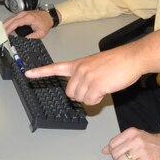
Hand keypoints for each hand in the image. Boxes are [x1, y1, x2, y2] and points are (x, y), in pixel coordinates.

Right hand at [2, 9, 53, 38]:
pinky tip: (5, 26)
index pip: (16, 23)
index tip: (5, 34)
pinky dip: (7, 22)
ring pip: (10, 18)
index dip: (9, 28)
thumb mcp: (41, 33)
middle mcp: (24, 14)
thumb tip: (24, 41)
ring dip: (5, 24)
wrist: (48, 16)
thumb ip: (32, 37)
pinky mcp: (21, 14)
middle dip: (4, 26)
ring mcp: (22, 13)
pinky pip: (12, 18)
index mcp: (28, 18)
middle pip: (10, 19)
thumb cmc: (45, 23)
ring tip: (0, 31)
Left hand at [25, 46, 143, 104]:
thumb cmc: (118, 62)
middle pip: (70, 93)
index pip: (55, 67)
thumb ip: (85, 75)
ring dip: (92, 98)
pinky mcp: (96, 85)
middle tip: (96, 87)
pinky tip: (106, 90)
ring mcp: (87, 77)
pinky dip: (98, 100)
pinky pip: (91, 101)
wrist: (132, 58)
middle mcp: (80, 69)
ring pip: (80, 98)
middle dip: (82, 95)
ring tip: (104, 85)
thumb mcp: (96, 64)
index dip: (40, 72)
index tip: (28, 74)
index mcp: (78, 63)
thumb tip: (82, 90)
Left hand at [102, 126, 159, 159]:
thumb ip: (118, 142)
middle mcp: (136, 140)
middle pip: (115, 153)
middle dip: (117, 157)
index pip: (112, 143)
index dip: (112, 150)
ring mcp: (141, 151)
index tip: (118, 151)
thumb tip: (104, 150)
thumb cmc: (148, 141)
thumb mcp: (133, 136)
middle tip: (125, 157)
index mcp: (131, 132)